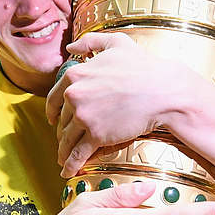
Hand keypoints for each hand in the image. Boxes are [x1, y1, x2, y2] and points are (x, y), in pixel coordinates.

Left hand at [49, 32, 203, 176]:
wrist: (162, 91)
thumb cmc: (143, 66)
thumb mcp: (116, 44)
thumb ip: (91, 42)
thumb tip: (71, 48)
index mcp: (75, 74)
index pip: (55, 97)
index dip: (53, 111)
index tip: (53, 119)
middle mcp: (74, 95)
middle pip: (63, 119)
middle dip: (63, 132)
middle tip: (64, 140)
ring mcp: (84, 116)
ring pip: (67, 138)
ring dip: (64, 151)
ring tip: (63, 160)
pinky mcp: (96, 135)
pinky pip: (78, 153)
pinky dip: (70, 164)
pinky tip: (67, 172)